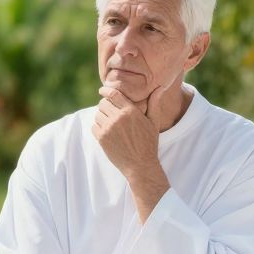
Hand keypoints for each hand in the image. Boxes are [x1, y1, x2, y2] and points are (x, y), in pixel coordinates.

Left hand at [94, 85, 177, 220]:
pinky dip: (98, 127)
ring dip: (102, 116)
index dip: (106, 90)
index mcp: (131, 111)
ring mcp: (108, 128)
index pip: (113, 93)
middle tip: (110, 111)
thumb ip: (154, 104)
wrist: (140, 165)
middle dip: (105, 105)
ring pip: (97, 114)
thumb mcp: (154, 123)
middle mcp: (118, 118)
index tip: (102, 90)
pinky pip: (94, 126)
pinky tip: (107, 132)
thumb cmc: (149, 143)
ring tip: (111, 123)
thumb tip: (159, 88)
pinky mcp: (102, 138)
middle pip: (103, 103)